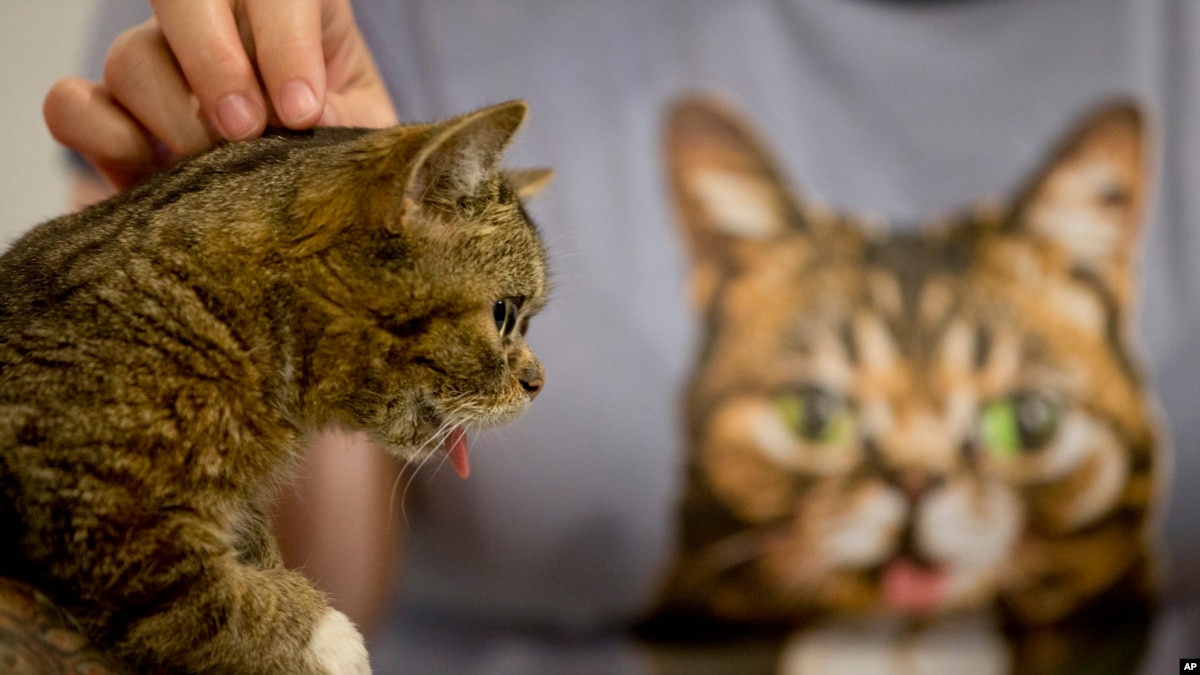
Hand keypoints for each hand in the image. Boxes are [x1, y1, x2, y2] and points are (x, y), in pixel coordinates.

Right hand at [43, 0, 397, 190]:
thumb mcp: (367, 133)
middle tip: (245, 130)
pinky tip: (150, 172)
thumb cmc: (345, 157)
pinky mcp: (114, 122)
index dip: (282, 43)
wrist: (314, 212)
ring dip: (171, 116)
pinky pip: (72, 104)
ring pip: (131, 55)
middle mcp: (216, 25)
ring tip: (214, 169)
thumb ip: (351, 117)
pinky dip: (100, 134)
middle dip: (213, 62)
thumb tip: (312, 116)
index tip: (303, 112)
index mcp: (288, 11)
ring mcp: (158, 67)